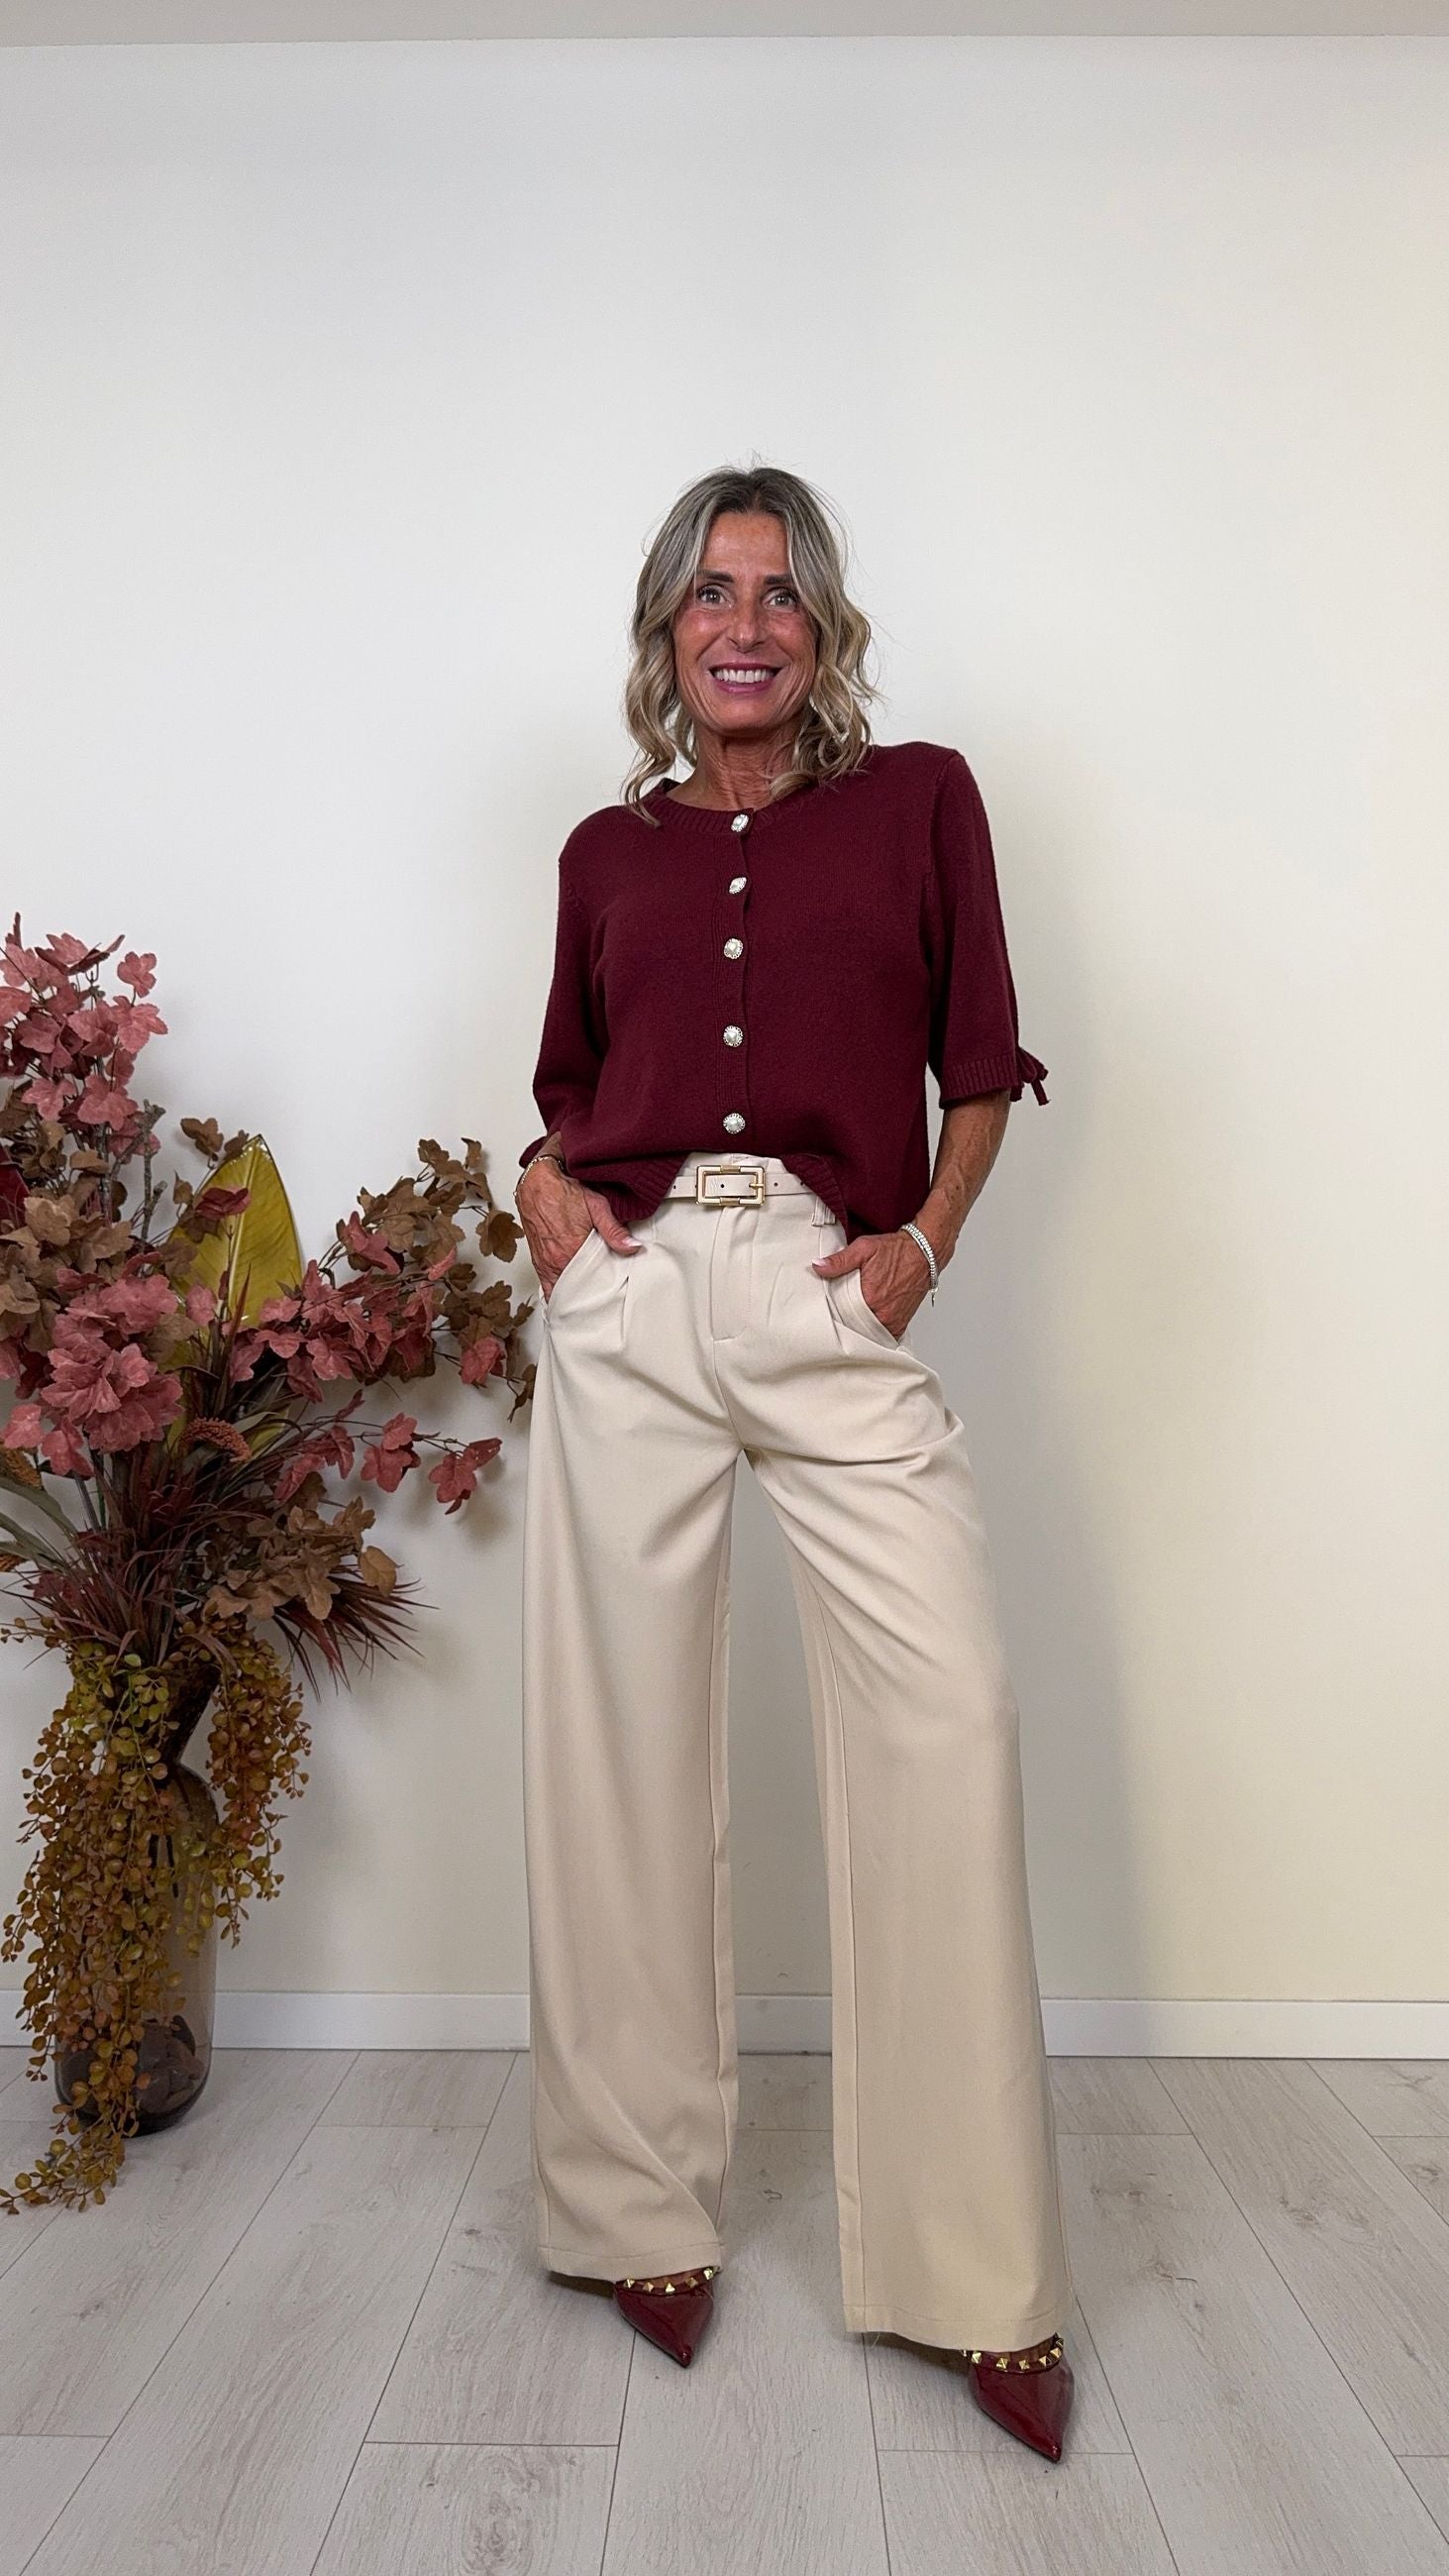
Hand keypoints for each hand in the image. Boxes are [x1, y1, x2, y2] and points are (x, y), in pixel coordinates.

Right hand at [516, 1158, 641, 1301]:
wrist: (537, 1181)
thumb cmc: (562, 1190)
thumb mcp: (596, 1206)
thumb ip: (614, 1230)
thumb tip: (632, 1247)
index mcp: (570, 1251)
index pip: (589, 1286)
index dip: (599, 1294)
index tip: (609, 1298)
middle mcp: (554, 1260)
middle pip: (574, 1291)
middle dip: (587, 1297)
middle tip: (601, 1300)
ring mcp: (544, 1262)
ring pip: (559, 1290)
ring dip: (571, 1295)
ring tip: (585, 1299)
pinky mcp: (537, 1260)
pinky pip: (546, 1285)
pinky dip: (556, 1290)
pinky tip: (567, 1293)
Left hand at [811, 1225, 937, 1339]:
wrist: (924, 1252)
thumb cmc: (897, 1251)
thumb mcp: (864, 1248)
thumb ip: (839, 1261)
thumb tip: (818, 1266)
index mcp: (871, 1297)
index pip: (842, 1317)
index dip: (832, 1316)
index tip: (826, 1314)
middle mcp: (884, 1313)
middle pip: (855, 1329)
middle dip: (845, 1324)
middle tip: (836, 1317)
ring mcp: (894, 1321)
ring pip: (869, 1335)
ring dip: (859, 1330)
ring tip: (850, 1321)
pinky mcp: (901, 1324)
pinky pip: (883, 1337)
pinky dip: (874, 1333)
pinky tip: (866, 1325)